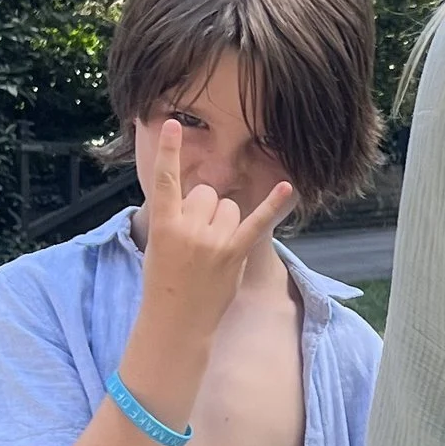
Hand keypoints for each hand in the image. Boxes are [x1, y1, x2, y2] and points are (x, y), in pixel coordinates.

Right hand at [138, 119, 293, 339]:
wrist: (175, 322)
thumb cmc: (164, 280)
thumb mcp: (158, 244)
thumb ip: (176, 216)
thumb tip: (204, 197)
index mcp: (163, 224)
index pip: (165, 180)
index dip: (167, 151)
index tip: (171, 123)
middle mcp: (189, 229)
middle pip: (206, 194)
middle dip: (204, 210)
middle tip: (195, 240)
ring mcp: (214, 242)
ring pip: (229, 207)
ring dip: (225, 222)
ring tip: (211, 250)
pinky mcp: (235, 253)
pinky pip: (257, 222)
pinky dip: (272, 204)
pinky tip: (286, 186)